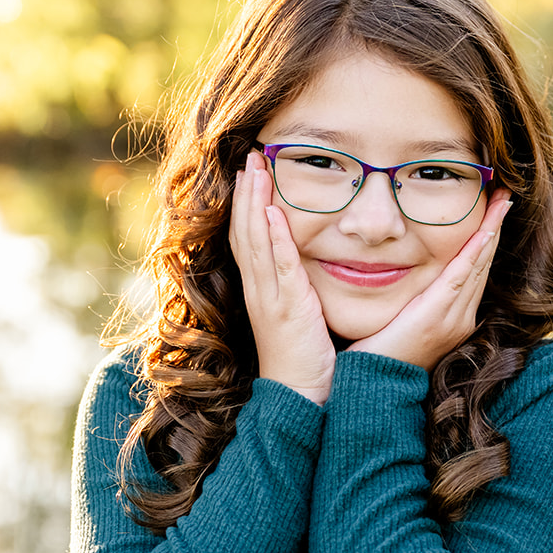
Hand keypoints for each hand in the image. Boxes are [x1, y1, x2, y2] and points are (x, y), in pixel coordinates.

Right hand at [228, 150, 335, 403]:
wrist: (301, 396)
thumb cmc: (305, 357)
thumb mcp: (299, 313)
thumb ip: (298, 286)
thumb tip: (307, 264)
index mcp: (262, 288)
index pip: (248, 236)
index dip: (246, 202)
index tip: (251, 171)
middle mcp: (259, 288)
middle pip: (244, 230)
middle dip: (246, 191)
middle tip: (249, 155)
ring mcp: (269, 297)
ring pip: (254, 241)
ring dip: (253, 203)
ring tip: (255, 170)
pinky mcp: (286, 309)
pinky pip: (277, 268)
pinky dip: (272, 240)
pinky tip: (271, 215)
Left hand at [347, 189, 511, 369]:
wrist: (375, 387)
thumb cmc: (382, 354)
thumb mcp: (404, 319)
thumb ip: (413, 298)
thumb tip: (406, 271)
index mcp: (454, 316)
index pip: (475, 269)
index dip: (486, 238)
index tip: (493, 209)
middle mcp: (461, 316)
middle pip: (483, 262)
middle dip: (495, 227)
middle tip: (506, 195)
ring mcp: (453, 317)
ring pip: (477, 265)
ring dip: (490, 231)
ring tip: (501, 202)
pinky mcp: (437, 316)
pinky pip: (461, 277)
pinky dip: (474, 252)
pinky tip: (484, 231)